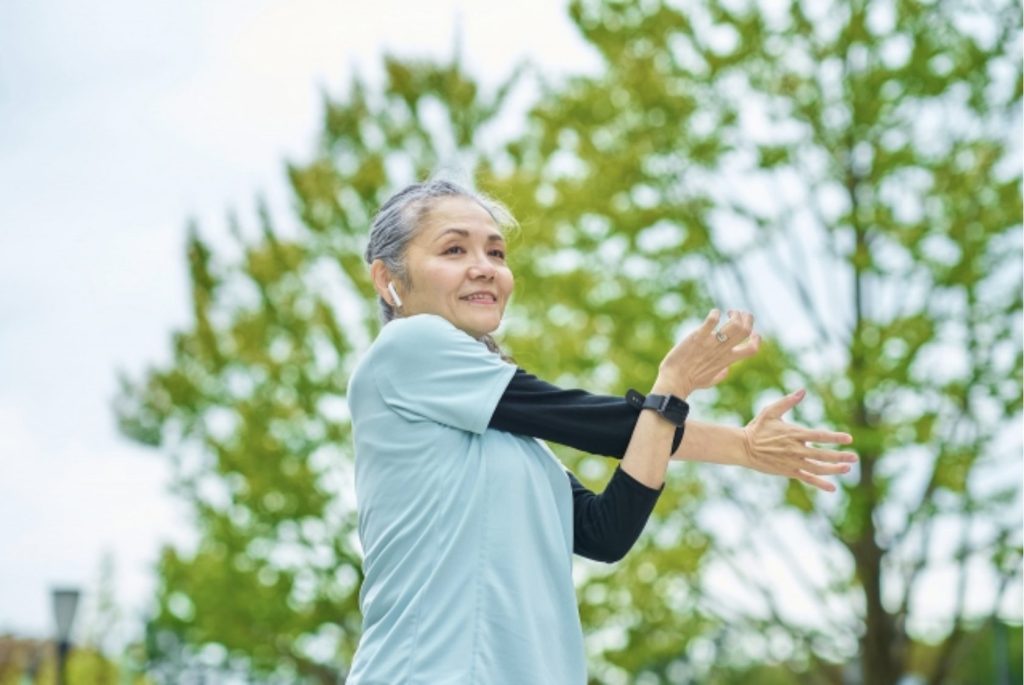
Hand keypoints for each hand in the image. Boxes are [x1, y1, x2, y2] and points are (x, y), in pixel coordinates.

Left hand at [655, 309, 760, 397]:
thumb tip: (727, 370)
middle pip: (746, 330)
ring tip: (727, 312)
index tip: (750, 332)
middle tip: (735, 315)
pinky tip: (714, 313)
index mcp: (728, 360)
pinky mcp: (698, 337)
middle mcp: (722, 350)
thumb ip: (721, 375)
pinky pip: (711, 322)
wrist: (674, 381)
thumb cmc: (690, 381)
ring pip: (734, 325)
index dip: (756, 338)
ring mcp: (711, 343)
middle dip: (746, 318)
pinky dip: (715, 314)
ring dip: (735, 314)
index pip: (753, 348)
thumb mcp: (710, 381)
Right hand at [741, 388, 857, 491]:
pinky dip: (820, 483)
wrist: (742, 448)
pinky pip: (807, 479)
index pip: (819, 436)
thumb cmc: (757, 428)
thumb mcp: (770, 411)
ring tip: (847, 468)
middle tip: (854, 457)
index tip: (848, 438)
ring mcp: (792, 462)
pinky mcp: (788, 472)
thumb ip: (787, 402)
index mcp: (793, 434)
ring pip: (817, 468)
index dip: (834, 438)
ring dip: (833, 469)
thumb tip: (802, 391)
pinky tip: (832, 487)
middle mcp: (795, 449)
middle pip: (822, 454)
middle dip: (839, 456)